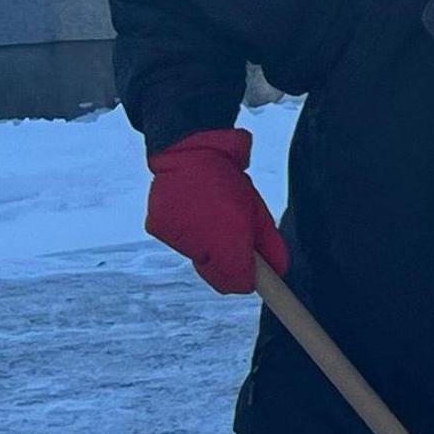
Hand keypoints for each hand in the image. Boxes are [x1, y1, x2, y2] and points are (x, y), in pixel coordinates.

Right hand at [145, 128, 285, 294]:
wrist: (189, 149)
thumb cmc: (229, 181)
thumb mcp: (256, 211)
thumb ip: (268, 246)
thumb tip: (277, 272)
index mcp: (231, 238)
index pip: (238, 282)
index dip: (247, 284)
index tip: (256, 283)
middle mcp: (200, 243)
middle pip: (217, 277)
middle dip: (227, 265)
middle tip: (232, 239)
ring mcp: (175, 237)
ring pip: (198, 258)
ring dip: (206, 247)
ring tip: (209, 217)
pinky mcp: (157, 228)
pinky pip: (179, 241)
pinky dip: (186, 233)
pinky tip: (190, 211)